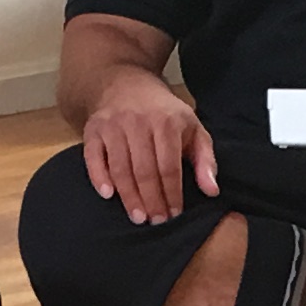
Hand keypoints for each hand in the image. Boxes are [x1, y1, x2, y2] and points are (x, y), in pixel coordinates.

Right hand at [81, 67, 217, 227]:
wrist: (125, 83)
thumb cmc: (164, 112)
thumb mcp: (192, 127)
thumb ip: (205, 160)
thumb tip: (211, 191)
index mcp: (166, 122)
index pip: (169, 167)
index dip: (171, 194)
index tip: (174, 214)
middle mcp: (138, 122)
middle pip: (144, 170)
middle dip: (151, 200)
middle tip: (156, 222)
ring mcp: (113, 126)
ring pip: (121, 168)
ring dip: (129, 196)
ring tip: (138, 217)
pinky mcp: (94, 130)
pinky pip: (93, 157)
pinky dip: (99, 177)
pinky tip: (108, 195)